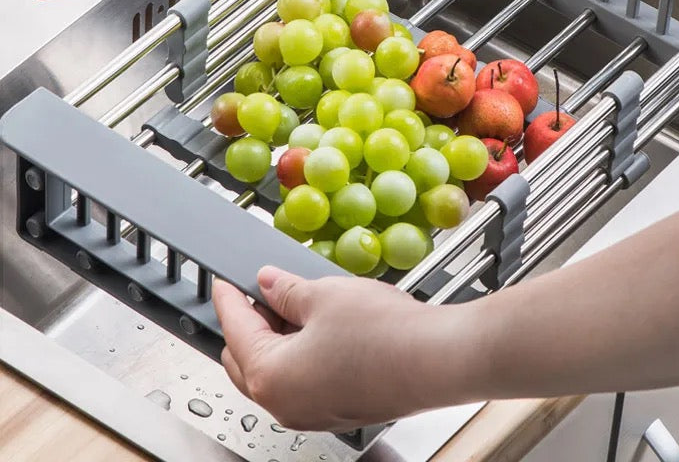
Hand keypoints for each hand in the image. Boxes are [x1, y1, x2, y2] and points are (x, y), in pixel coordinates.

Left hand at [212, 267, 470, 430]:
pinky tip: (319, 326)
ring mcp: (313, 413)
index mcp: (270, 377)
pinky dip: (299, 354)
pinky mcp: (339, 409)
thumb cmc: (383, 333)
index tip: (225, 281)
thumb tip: (268, 283)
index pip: (234, 330)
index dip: (228, 298)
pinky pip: (303, 381)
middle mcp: (286, 405)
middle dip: (248, 323)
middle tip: (260, 289)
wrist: (439, 359)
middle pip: (246, 360)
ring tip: (294, 301)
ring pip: (276, 373)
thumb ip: (286, 290)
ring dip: (275, 339)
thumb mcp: (323, 295)